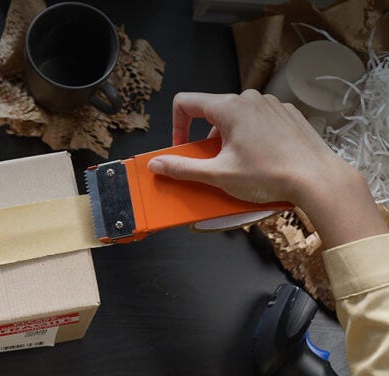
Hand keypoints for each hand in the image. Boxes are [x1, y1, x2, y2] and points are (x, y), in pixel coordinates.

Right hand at [147, 90, 387, 248]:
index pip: (186, 103)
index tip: (183, 148)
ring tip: (242, 164)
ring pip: (236, 115)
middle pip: (212, 111)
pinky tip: (263, 158)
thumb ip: (182, 168)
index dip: (176, 126)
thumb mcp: (218, 175)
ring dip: (229, 137)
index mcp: (228, 108)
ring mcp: (271, 104)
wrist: (317, 179)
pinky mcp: (288, 113)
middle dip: (207, 138)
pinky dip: (252, 136)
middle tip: (217, 163)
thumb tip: (155, 164)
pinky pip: (259, 119)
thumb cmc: (268, 176)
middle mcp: (249, 98)